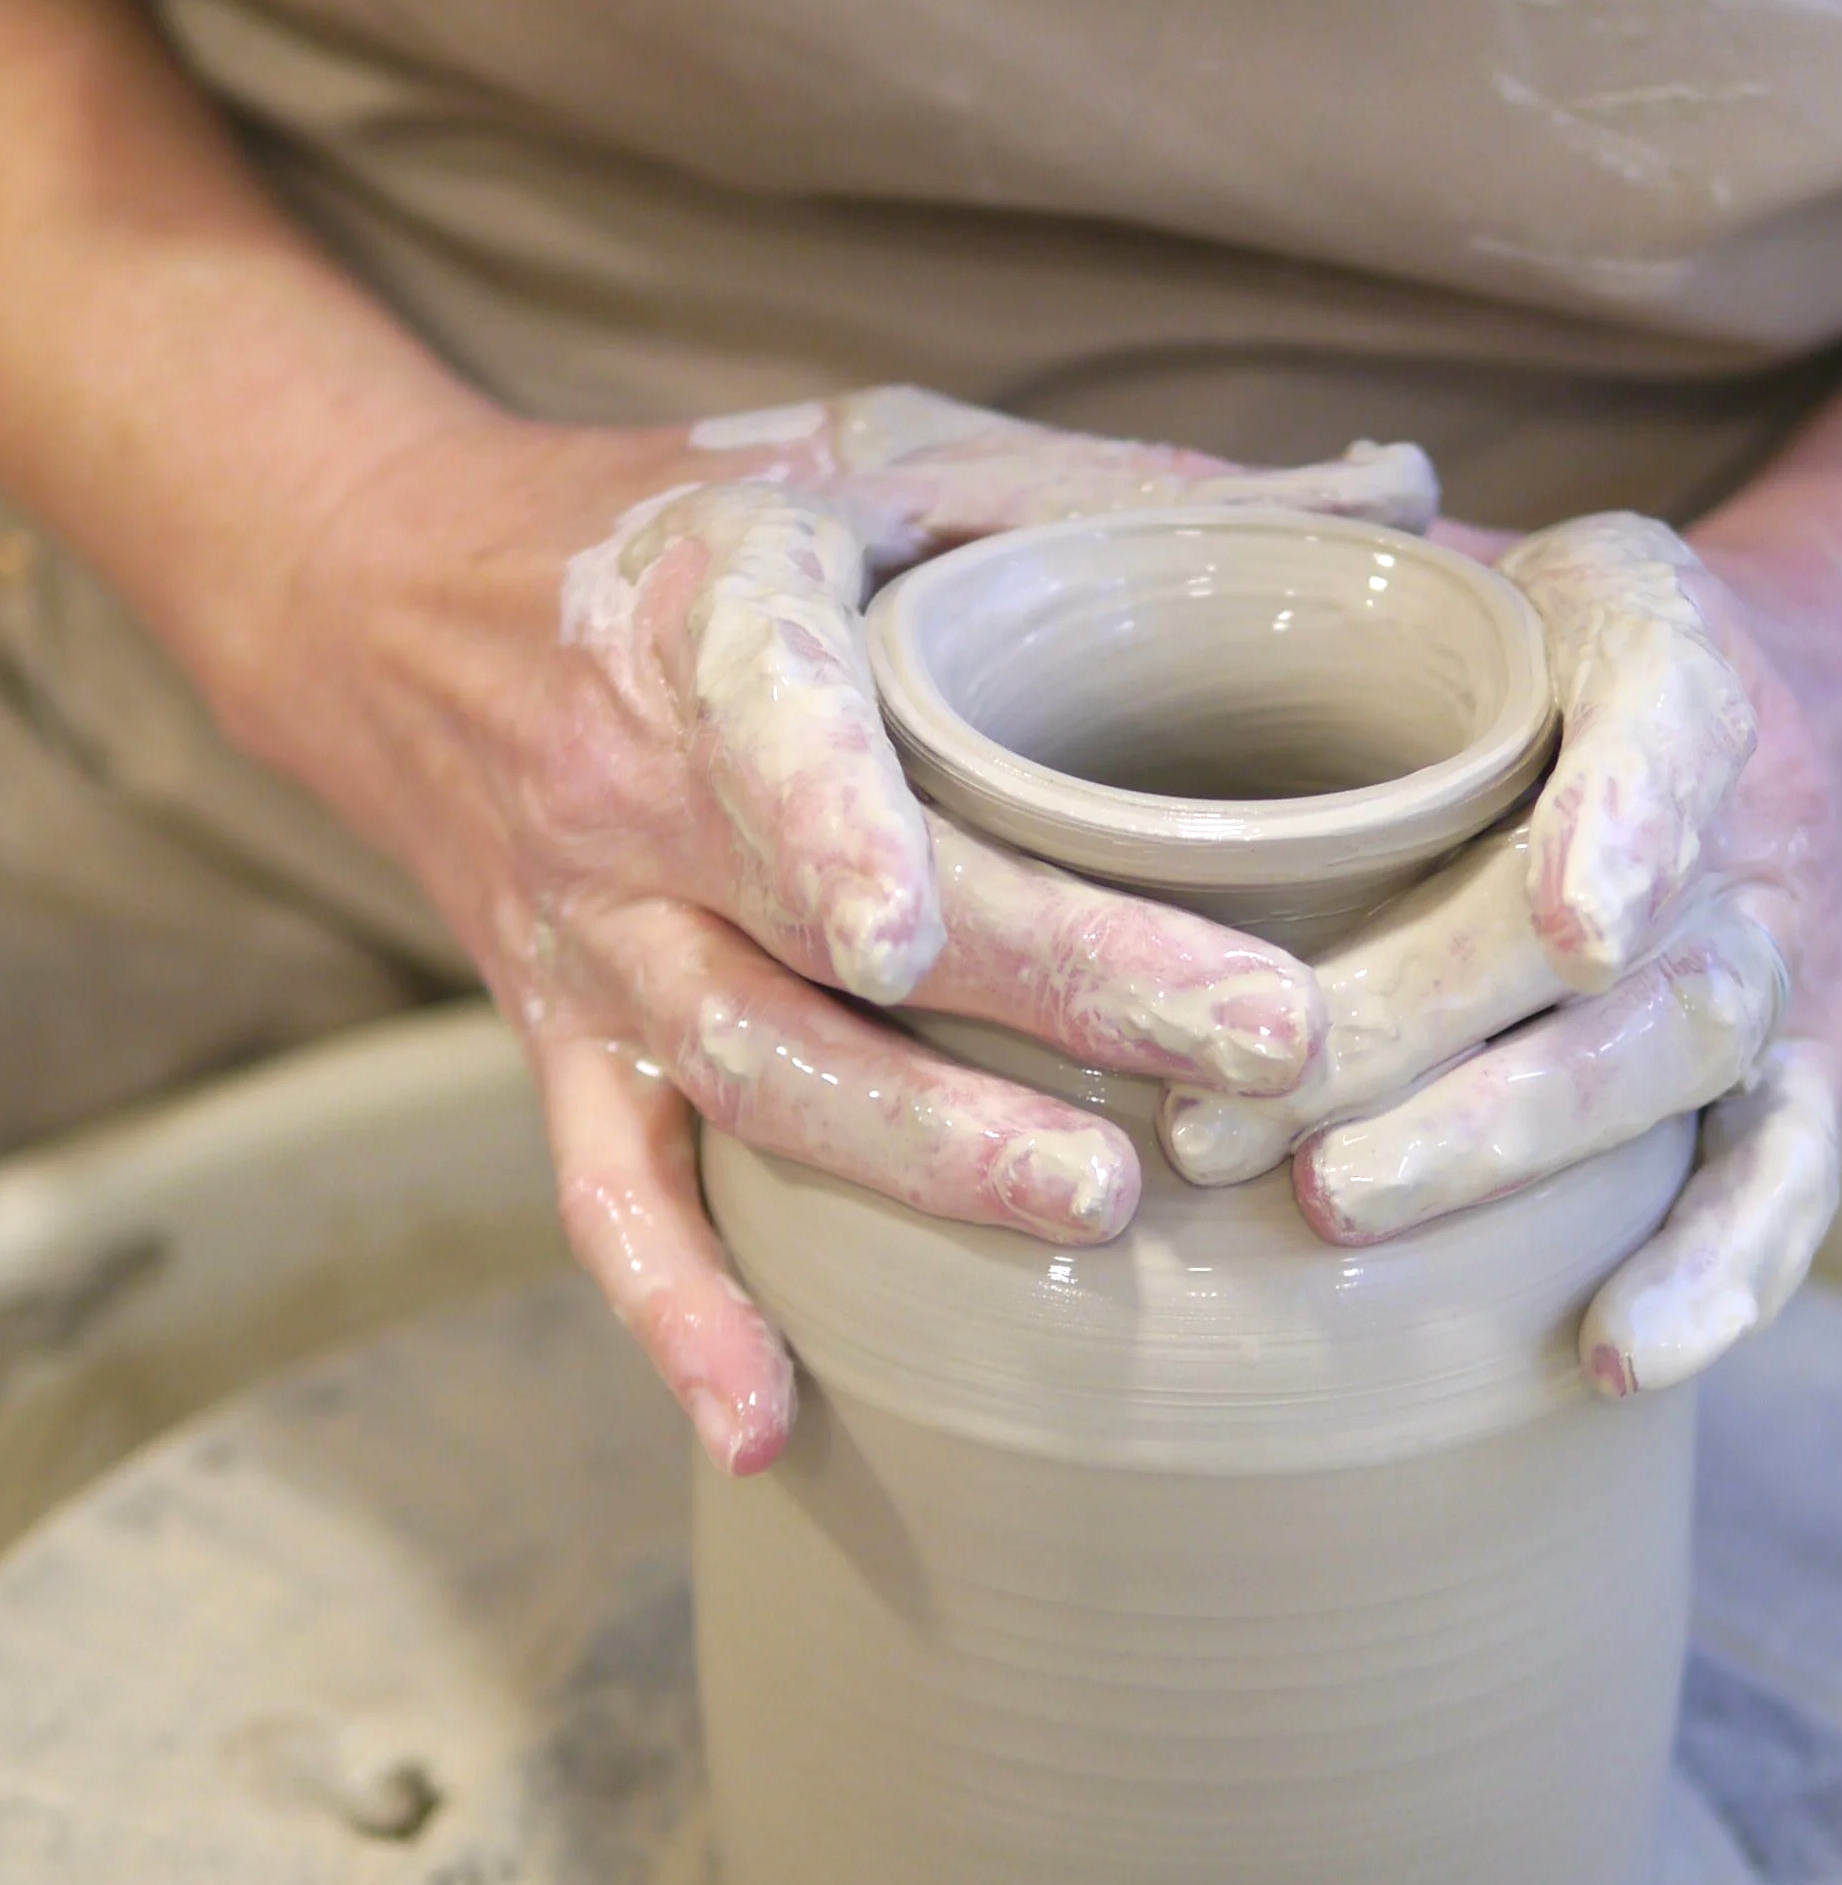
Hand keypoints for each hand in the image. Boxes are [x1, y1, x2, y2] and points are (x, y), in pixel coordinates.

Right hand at [216, 386, 1439, 1470]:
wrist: (396, 598)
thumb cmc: (682, 521)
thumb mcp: (875, 456)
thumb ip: (1113, 494)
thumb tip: (1403, 501)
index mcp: (706, 623)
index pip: (769, 725)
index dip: (832, 826)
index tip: (922, 930)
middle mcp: (634, 802)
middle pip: (829, 930)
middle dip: (1050, 995)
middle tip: (1252, 1054)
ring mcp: (596, 945)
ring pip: (748, 1073)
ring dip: (915, 1156)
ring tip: (1098, 1208)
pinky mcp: (566, 1048)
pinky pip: (609, 1197)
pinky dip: (677, 1315)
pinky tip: (768, 1428)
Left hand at [1161, 512, 1841, 1394]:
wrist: (1780, 719)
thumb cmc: (1544, 653)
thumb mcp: (1456, 555)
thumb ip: (1314, 559)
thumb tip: (1065, 588)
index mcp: (1660, 639)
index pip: (1665, 710)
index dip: (1627, 816)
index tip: (1569, 924)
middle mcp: (1746, 808)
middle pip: (1622, 937)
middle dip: (1432, 1029)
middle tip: (1239, 1119)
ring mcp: (1780, 955)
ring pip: (1676, 1058)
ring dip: (1513, 1143)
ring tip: (1339, 1206)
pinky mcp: (1801, 1079)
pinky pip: (1788, 1185)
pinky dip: (1720, 1275)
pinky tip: (1616, 1353)